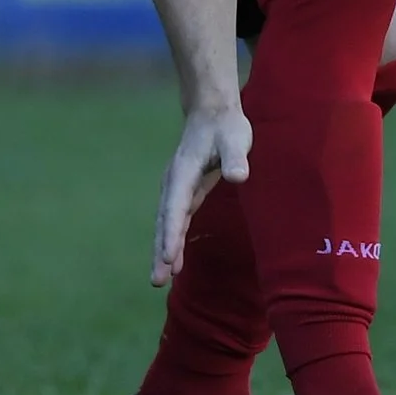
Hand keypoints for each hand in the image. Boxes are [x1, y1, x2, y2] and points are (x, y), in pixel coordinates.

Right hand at [153, 103, 250, 285]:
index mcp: (183, 172)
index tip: (168, 256)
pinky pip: (175, 222)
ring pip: (166, 225)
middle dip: (161, 250)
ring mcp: (176, 189)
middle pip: (165, 222)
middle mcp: (174, 183)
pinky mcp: (184, 194)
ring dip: (163, 251)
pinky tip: (174, 262)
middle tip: (157, 280)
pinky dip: (172, 241)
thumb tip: (238, 176)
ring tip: (160, 279)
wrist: (213, 114)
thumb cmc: (226, 127)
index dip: (172, 233)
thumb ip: (235, 158)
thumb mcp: (235, 139)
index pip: (176, 207)